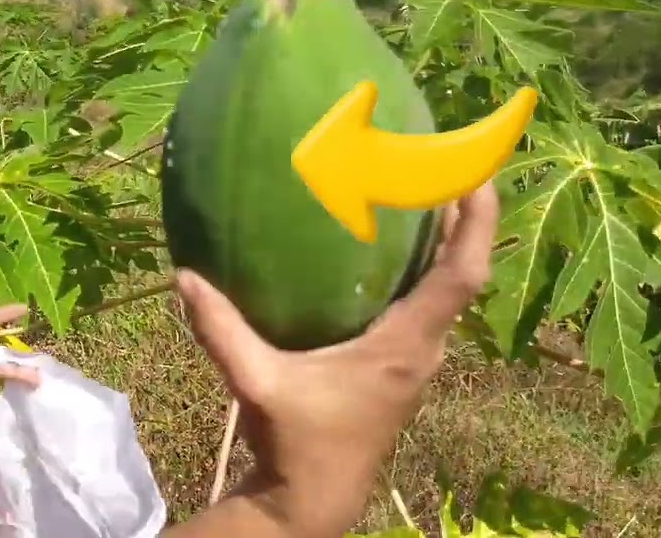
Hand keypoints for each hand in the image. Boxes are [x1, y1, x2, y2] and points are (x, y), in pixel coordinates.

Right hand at [177, 182, 498, 534]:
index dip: (475, 223)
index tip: (476, 173)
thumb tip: (184, 276)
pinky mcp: (400, 368)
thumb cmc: (297, 442)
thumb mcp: (257, 384)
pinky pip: (424, 305)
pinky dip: (420, 268)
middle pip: (461, 273)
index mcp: (404, 348)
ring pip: (446, 290)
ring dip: (444, 243)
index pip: (460, 276)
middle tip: (442, 162)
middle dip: (462, 218)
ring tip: (420, 192)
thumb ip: (222, 331)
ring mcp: (415, 361)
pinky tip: (384, 249)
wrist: (315, 498)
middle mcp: (422, 350)